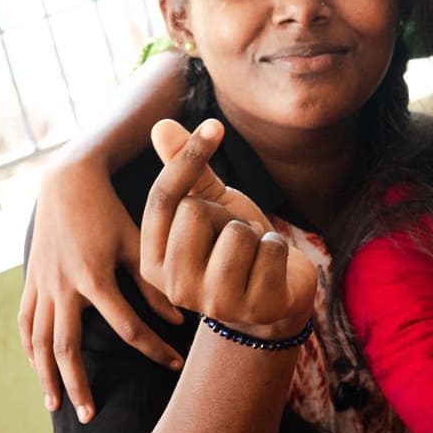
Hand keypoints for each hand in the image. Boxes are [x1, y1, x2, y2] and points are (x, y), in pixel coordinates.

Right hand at [21, 157, 184, 421]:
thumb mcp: (139, 240)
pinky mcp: (32, 281)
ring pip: (41, 341)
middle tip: (91, 416)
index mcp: (95, 277)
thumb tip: (180, 317)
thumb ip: (155, 281)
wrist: (68, 182)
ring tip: (57, 406)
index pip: (127, 326)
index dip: (153, 348)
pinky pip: (26, 322)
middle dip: (80, 383)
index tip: (174, 365)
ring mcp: (43, 286)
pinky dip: (31, 348)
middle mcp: (64, 287)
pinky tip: (37, 369)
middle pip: (68, 348)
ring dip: (47, 375)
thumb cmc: (112, 209)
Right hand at [138, 120, 318, 340]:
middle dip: (226, 214)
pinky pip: (271, 249)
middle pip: (196, 211)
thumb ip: (189, 174)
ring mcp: (213, 302)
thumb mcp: (213, 208)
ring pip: (236, 232)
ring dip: (255, 235)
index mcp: (152, 261)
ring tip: (253, 256)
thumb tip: (161, 124)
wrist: (275, 300)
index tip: (214, 125)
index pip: (163, 199)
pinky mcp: (253, 308)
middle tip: (235, 238)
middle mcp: (173, 286)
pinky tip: (272, 270)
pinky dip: (279, 249)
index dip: (188, 158)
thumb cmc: (236, 249)